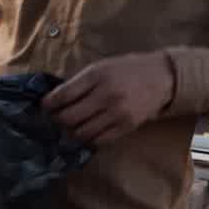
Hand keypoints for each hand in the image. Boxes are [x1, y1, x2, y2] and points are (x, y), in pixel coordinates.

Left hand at [43, 52, 174, 145]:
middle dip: (56, 120)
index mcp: (97, 76)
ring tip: (71, 126)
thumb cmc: (126, 70)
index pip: (62, 96)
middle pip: (68, 118)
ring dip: (71, 132)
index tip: (45, 107)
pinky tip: (87, 131)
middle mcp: (106, 95)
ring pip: (80, 133)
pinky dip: (88, 139)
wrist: (163, 77)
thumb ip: (78, 83)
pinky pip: (98, 141)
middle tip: (56, 119)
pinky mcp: (126, 127)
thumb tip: (52, 100)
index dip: (48, 105)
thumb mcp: (101, 67)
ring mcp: (117, 113)